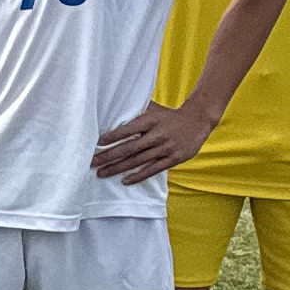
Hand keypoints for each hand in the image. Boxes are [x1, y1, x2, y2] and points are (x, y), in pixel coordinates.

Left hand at [89, 102, 210, 182]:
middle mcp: (157, 135)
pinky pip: (153, 169)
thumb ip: (135, 112)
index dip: (111, 137)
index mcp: (150, 121)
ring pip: (138, 161)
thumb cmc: (169, 115)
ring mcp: (166, 148)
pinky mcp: (174, 159)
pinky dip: (138, 176)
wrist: (198, 119)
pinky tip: (124, 181)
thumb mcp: (152, 109)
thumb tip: (111, 109)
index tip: (95, 143)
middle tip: (91, 162)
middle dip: (108, 156)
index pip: (127, 130)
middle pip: (129, 148)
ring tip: (101, 173)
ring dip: (118, 168)